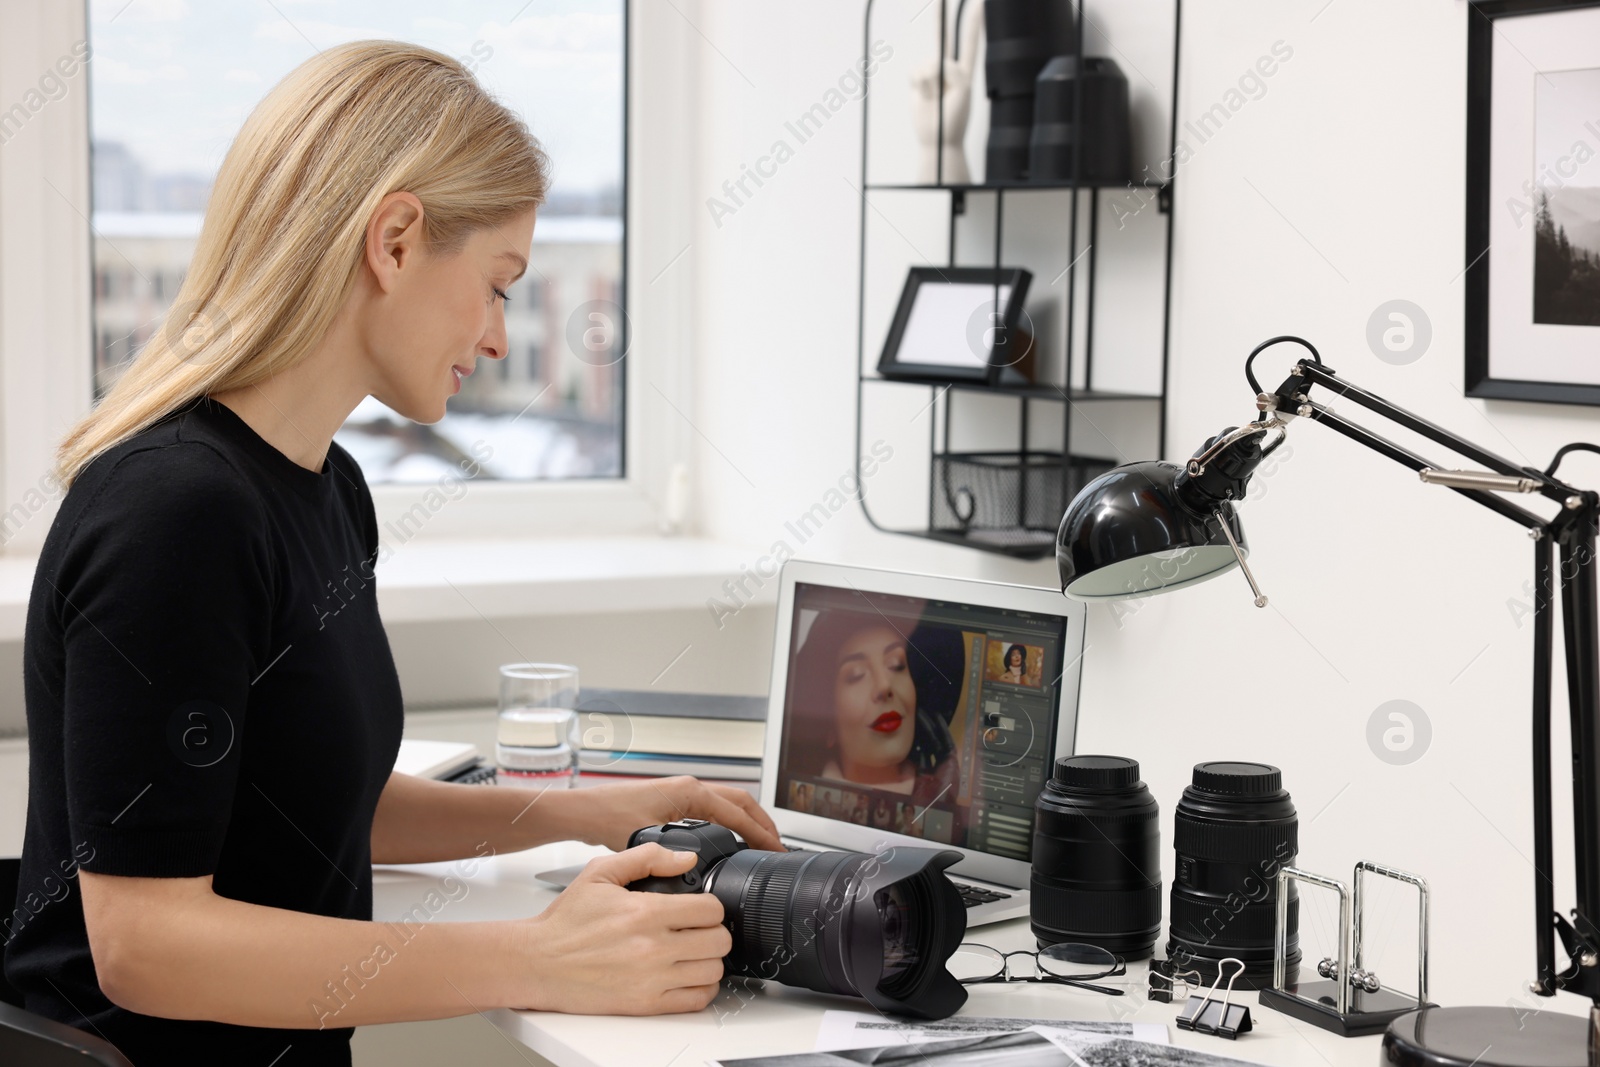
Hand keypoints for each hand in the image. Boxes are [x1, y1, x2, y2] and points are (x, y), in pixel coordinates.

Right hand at [518, 844, 730, 1014]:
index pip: (711, 910)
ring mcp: (651, 979)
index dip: (711, 905)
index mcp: (645, 913)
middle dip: (714, 931)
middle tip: (700, 929)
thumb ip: (647, 858)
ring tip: (694, 952)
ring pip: (712, 971)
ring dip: (709, 960)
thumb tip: (685, 859)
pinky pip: (696, 1000)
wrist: (538, 962)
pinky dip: (700, 988)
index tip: (701, 907)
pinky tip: (687, 975)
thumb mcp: (600, 873)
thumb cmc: (566, 921)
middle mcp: (652, 948)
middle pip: (718, 941)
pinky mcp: (645, 1004)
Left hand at [557, 776, 782, 852]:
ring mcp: (684, 793)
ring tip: (763, 843)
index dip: (761, 833)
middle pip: (742, 801)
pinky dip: (732, 821)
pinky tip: (733, 839)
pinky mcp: (676, 802)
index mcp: (690, 792)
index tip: (776, 849)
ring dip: (749, 820)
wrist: (585, 812)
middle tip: (779, 847)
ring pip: (729, 803)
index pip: (738, 812)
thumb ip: (673, 851)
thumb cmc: (608, 817)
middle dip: (763, 823)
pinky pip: (715, 808)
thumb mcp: (646, 837)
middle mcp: (690, 788)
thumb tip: (697, 863)